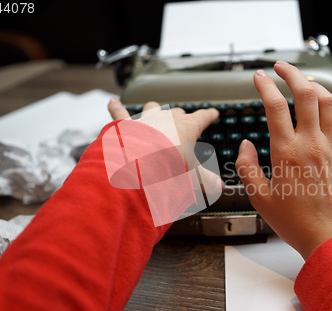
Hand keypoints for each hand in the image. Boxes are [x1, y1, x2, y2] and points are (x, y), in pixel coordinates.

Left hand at [108, 99, 223, 192]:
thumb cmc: (168, 164)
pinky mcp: (125, 124)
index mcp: (187, 127)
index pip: (202, 117)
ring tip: (155, 108)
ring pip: (153, 108)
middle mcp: (166, 119)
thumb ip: (206, 181)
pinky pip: (119, 112)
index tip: (213, 112)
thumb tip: (219, 188)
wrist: (139, 162)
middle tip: (184, 119)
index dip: (209, 114)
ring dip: (155, 109)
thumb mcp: (192, 175)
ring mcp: (146, 120)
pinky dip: (116, 107)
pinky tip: (113, 102)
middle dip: (181, 115)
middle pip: (177, 113)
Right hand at [235, 61, 331, 258]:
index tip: (259, 77)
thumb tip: (245, 145)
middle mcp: (311, 143)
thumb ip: (247, 167)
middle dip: (291, 73)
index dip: (264, 86)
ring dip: (316, 84)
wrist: (331, 237)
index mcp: (286, 152)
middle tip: (281, 67)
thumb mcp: (259, 198)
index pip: (274, 106)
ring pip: (328, 101)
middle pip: (304, 93)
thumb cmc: (296, 222)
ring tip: (305, 81)